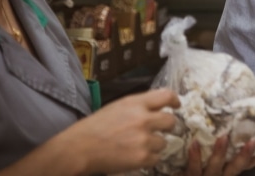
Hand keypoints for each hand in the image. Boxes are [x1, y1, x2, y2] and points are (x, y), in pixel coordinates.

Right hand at [60, 88, 179, 174]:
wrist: (78, 149)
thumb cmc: (94, 127)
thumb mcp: (118, 107)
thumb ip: (139, 105)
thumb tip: (157, 107)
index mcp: (136, 103)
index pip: (166, 96)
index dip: (174, 101)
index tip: (176, 106)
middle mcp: (143, 119)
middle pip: (171, 121)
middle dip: (168, 126)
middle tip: (161, 130)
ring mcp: (144, 139)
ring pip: (164, 142)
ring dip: (156, 144)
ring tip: (139, 146)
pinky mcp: (142, 157)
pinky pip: (156, 158)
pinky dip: (149, 158)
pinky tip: (136, 156)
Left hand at [183, 137, 254, 175]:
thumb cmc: (198, 166)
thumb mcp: (213, 160)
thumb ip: (221, 143)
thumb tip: (230, 116)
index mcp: (228, 170)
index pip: (250, 164)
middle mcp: (221, 175)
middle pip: (237, 167)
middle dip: (245, 155)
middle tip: (253, 141)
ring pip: (215, 168)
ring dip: (220, 153)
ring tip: (222, 138)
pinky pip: (192, 169)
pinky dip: (194, 156)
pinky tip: (194, 143)